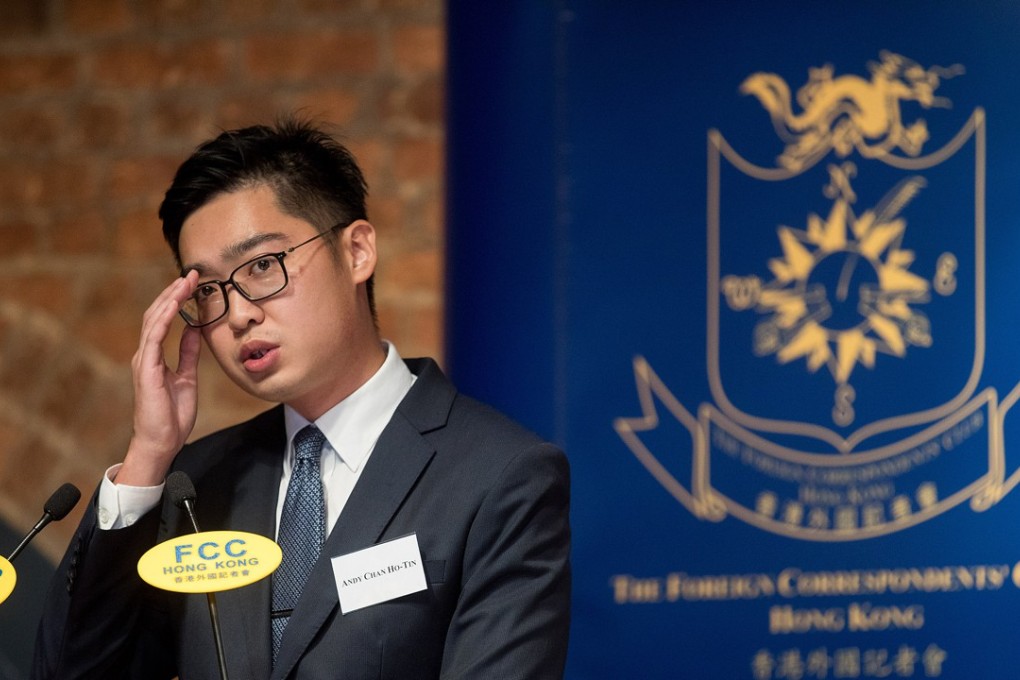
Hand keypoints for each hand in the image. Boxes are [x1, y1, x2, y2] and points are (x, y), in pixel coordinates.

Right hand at [118, 270, 201, 485]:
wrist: (162, 441)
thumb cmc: (172, 414)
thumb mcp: (187, 376)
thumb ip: (188, 352)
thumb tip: (195, 329)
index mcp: (155, 356)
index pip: (164, 319)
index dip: (177, 299)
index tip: (194, 283)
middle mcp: (146, 354)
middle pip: (157, 314)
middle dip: (174, 292)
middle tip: (192, 274)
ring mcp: (144, 360)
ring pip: (154, 321)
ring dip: (169, 299)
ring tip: (185, 282)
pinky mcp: (146, 370)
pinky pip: (154, 338)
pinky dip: (163, 319)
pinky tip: (173, 305)